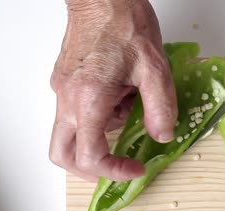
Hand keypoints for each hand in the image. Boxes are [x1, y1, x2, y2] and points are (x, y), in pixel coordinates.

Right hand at [49, 0, 176, 181]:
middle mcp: (68, 99)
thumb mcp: (154, 68)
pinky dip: (97, 116)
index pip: (89, 157)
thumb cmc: (123, 24)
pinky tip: (120, 93)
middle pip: (62, 155)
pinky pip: (75, 113)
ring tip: (128, 106)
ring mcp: (62, 91)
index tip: (135, 168)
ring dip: (100, 135)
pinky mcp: (65, 82)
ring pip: (71, 134)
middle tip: (118, 164)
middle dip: (91, 168)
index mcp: (88, 100)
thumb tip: (161, 136)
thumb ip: (160, 108)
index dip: (114, 171)